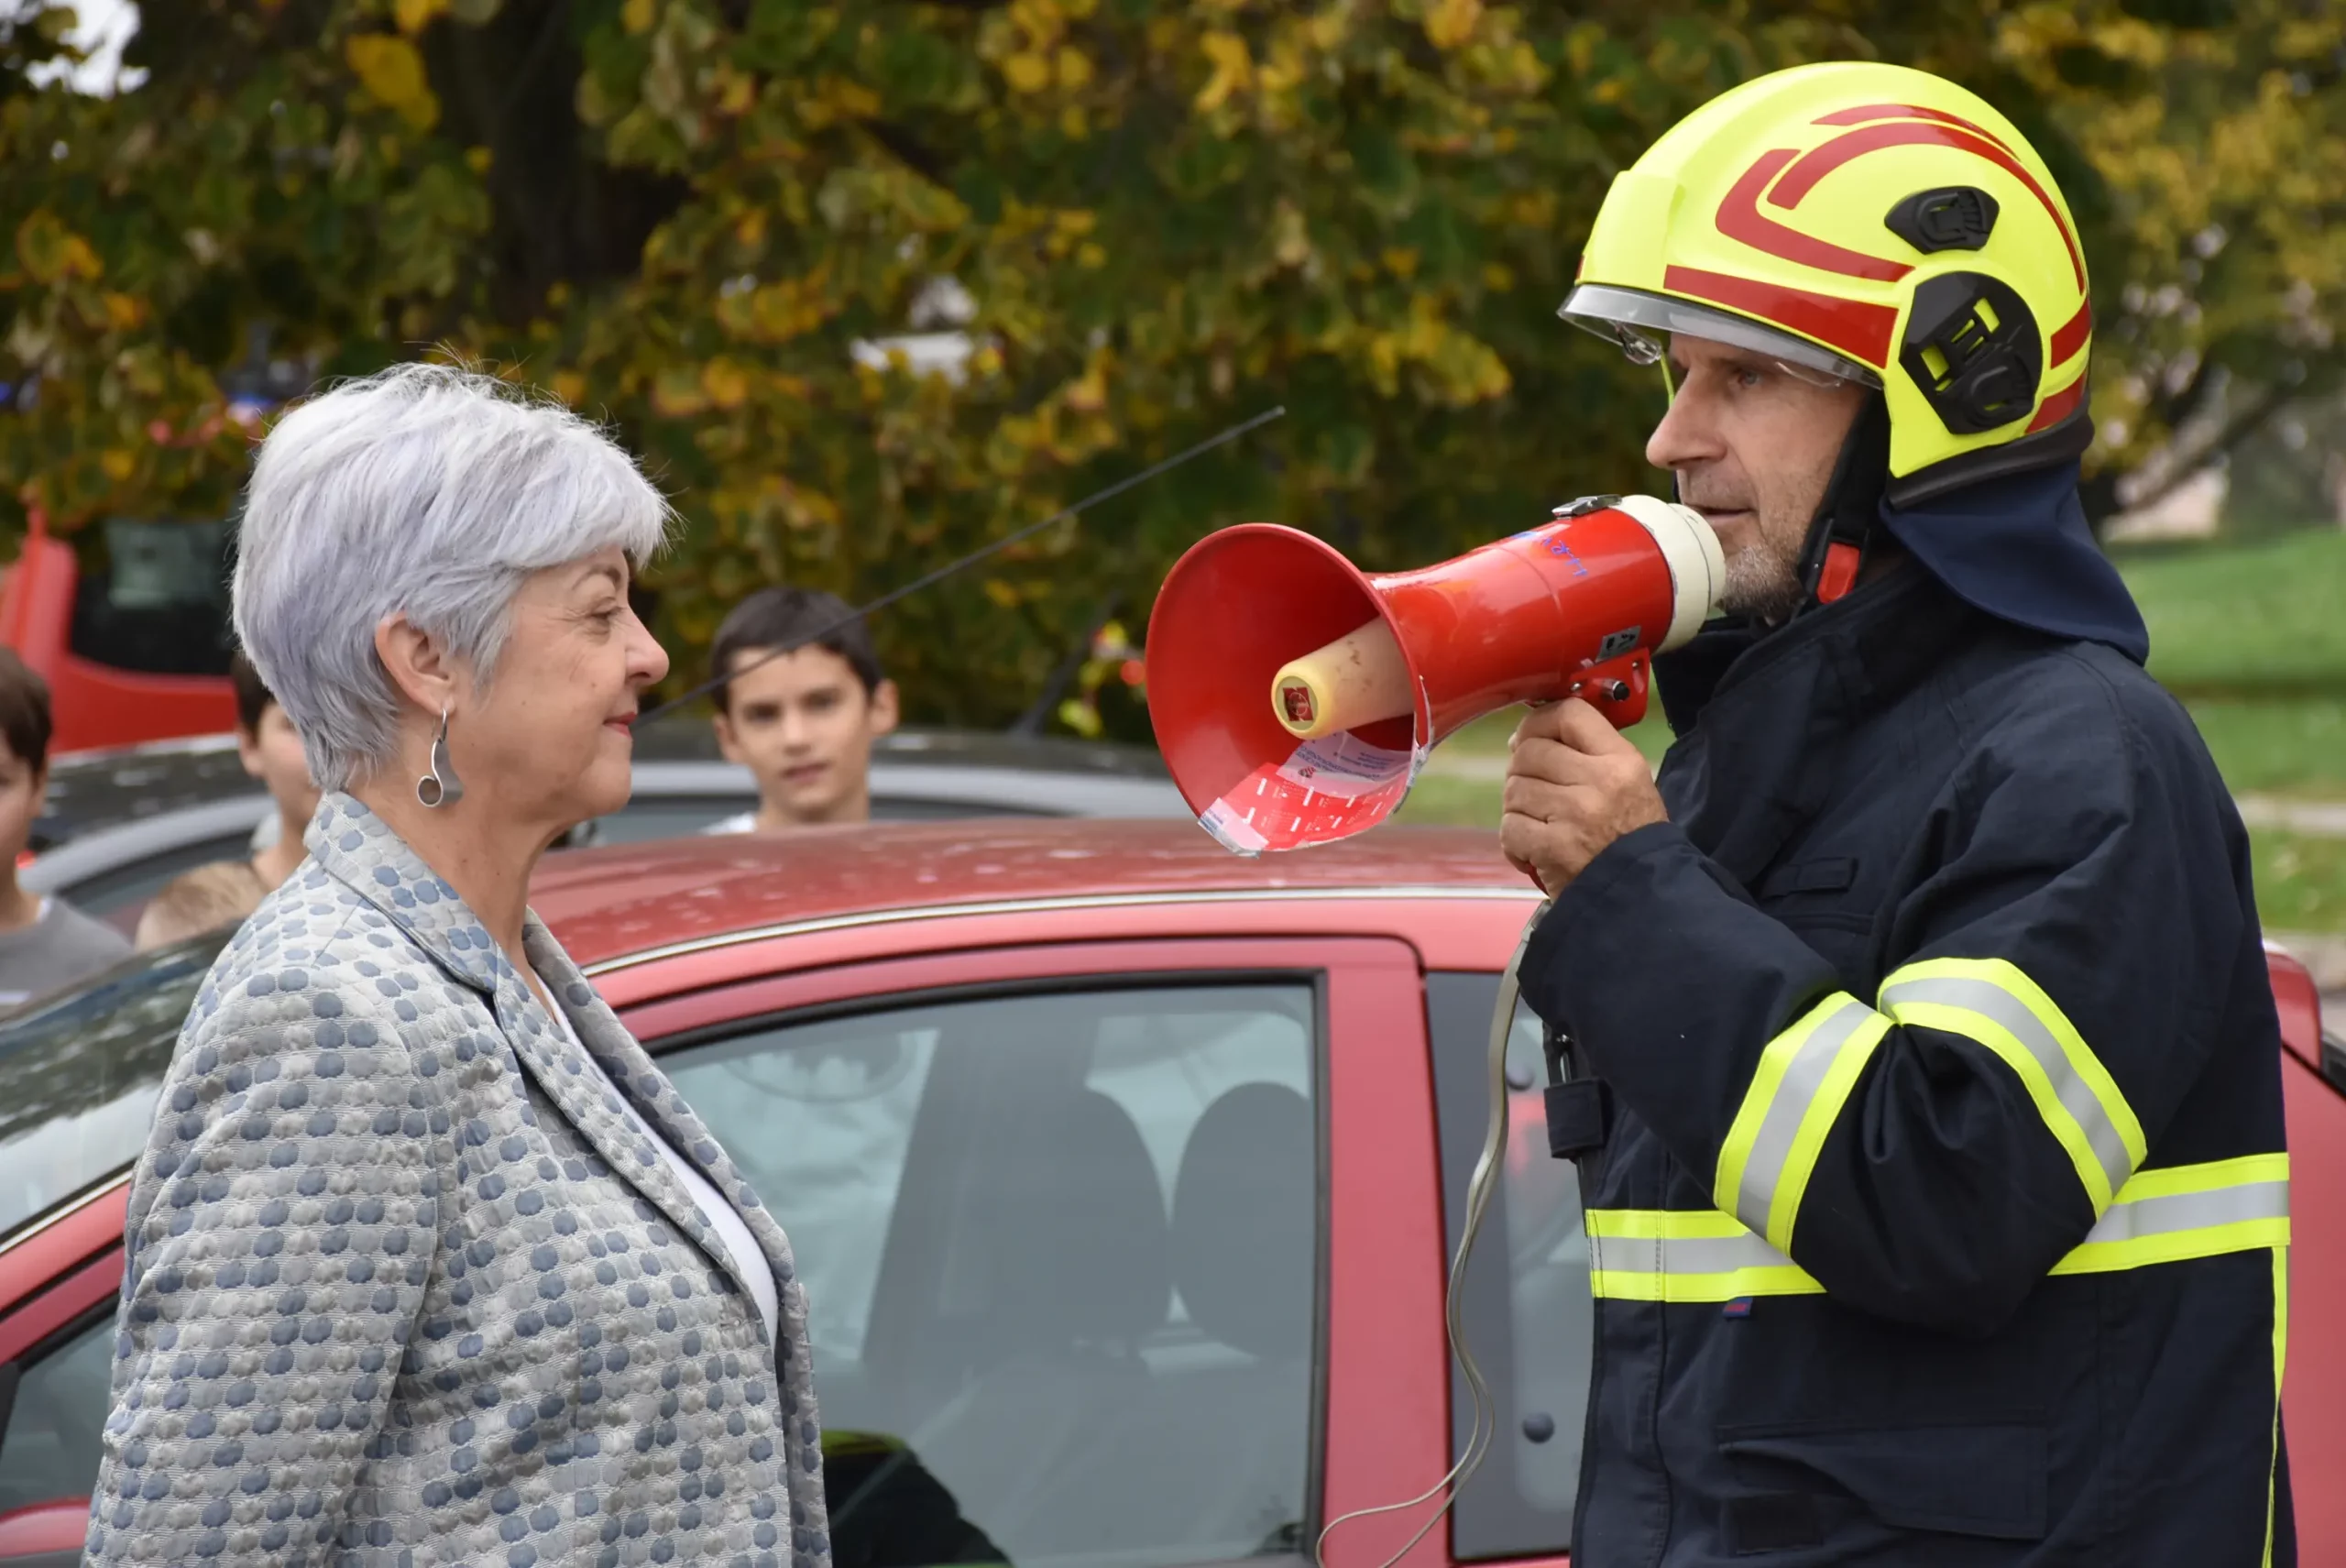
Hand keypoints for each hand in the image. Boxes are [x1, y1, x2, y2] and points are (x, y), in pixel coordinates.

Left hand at [1498, 699, 1667, 894]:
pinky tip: (1534, 851)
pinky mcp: (1554, 848)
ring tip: (1540, 825)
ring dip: (1517, 809)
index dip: (1537, 722)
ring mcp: (1575, 815)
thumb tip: (1523, 737)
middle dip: (1520, 772)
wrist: (1642, 893)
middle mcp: (1599, 781)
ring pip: (1514, 790)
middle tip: (1533, 793)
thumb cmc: (1630, 836)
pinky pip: (1509, 827)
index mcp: (1620, 760)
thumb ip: (1585, 752)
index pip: (1568, 714)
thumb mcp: (1628, 782)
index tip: (1528, 738)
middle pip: (1529, 752)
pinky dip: (1514, 842)